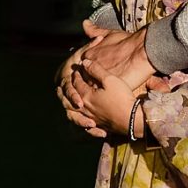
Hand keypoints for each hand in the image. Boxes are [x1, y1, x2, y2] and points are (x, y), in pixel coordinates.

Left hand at [59, 24, 169, 138]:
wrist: (130, 119)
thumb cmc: (120, 97)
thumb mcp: (110, 80)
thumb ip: (96, 70)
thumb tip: (84, 62)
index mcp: (86, 96)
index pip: (77, 84)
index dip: (76, 76)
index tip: (77, 69)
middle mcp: (85, 109)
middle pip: (68, 101)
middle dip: (63, 93)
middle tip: (58, 88)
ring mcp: (90, 118)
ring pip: (72, 114)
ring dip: (66, 107)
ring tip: (64, 104)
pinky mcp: (96, 125)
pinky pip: (82, 124)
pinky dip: (78, 121)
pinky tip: (80, 119)